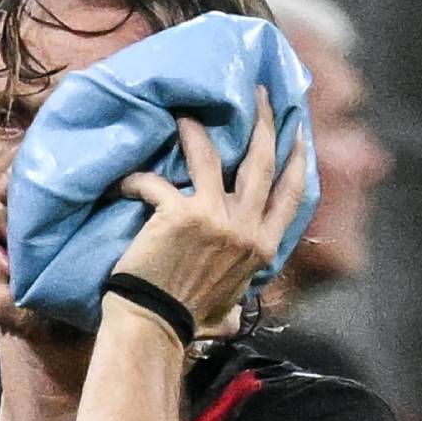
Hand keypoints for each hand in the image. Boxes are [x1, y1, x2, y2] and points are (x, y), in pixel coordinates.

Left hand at [109, 87, 309, 337]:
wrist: (154, 326)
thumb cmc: (186, 322)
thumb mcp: (228, 311)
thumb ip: (236, 302)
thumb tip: (235, 315)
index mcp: (262, 248)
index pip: (292, 195)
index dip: (298, 159)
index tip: (300, 132)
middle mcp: (246, 229)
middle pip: (262, 162)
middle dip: (265, 122)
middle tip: (261, 94)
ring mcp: (215, 218)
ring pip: (211, 155)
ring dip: (196, 130)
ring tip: (184, 111)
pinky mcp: (178, 213)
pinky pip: (156, 181)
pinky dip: (136, 179)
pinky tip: (121, 182)